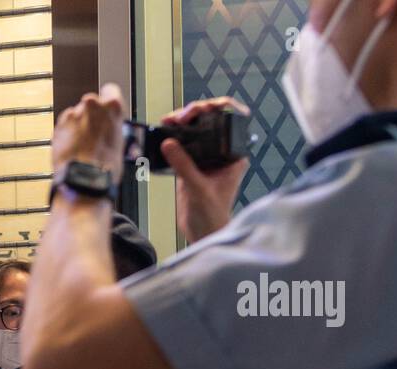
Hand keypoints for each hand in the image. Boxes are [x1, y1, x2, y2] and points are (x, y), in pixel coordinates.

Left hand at [51, 83, 126, 184]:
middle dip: (92, 115)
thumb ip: (113, 126)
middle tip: (95, 134)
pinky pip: (64, 125)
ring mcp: (73, 114)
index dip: (108, 101)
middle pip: (92, 103)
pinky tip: (73, 147)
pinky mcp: (59, 125)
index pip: (111, 90)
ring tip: (83, 145)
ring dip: (78, 125)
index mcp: (112, 106)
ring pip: (76, 114)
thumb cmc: (105, 166)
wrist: (84, 178)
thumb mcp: (121, 142)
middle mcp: (92, 105)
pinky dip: (67, 133)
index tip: (106, 109)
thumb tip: (110, 128)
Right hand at [159, 97, 250, 242]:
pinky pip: (181, 144)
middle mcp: (221, 151)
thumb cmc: (212, 215)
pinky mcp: (190, 164)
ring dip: (181, 122)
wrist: (203, 232)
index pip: (231, 118)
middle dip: (194, 111)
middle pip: (210, 119)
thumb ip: (184, 166)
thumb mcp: (198, 189)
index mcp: (233, 154)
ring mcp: (205, 157)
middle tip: (180, 117)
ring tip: (169, 120)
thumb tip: (169, 144)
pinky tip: (163, 132)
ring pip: (195, 128)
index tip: (201, 108)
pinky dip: (172, 136)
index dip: (217, 106)